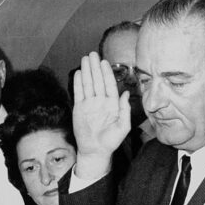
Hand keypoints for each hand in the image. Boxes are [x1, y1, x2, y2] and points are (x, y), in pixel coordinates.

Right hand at [73, 53, 131, 178]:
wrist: (96, 150)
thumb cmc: (111, 141)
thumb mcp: (123, 127)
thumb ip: (125, 110)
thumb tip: (125, 93)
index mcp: (112, 104)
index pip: (109, 85)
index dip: (106, 73)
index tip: (104, 62)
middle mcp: (101, 101)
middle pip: (97, 80)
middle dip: (95, 67)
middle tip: (92, 54)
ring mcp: (90, 104)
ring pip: (88, 84)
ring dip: (87, 71)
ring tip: (85, 58)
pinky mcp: (80, 108)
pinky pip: (79, 93)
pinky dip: (78, 83)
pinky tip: (79, 73)